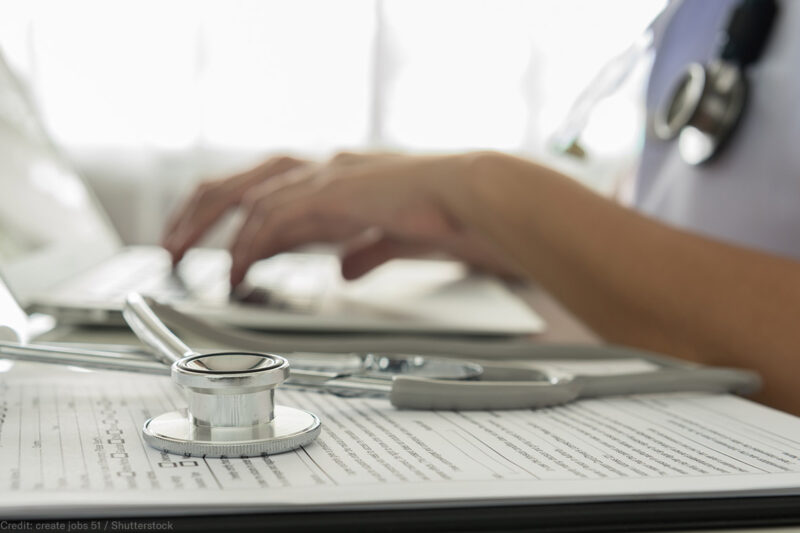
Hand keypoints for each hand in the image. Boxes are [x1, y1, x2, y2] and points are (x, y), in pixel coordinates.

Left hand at [190, 151, 523, 286]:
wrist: (469, 196)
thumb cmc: (441, 213)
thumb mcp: (390, 237)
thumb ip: (363, 251)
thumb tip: (343, 269)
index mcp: (331, 179)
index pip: (262, 191)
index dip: (228, 217)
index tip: (207, 244)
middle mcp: (320, 171)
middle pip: (239, 182)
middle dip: (198, 212)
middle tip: (171, 246)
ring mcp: (324, 177)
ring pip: (245, 195)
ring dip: (208, 226)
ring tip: (184, 258)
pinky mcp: (330, 191)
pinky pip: (273, 217)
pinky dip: (249, 245)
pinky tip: (238, 269)